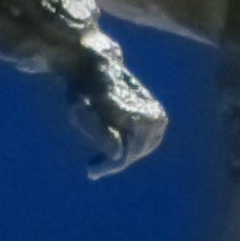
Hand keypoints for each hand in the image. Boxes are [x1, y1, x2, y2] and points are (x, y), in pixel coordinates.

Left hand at [72, 58, 169, 176]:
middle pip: (135, 153)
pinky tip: (115, 148)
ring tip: (101, 159)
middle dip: (115, 162)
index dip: (109, 165)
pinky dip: (131, 148)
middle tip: (94, 169)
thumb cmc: (84, 92)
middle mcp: (152, 115)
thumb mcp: (80, 113)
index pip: (127, 153)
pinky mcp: (159, 119)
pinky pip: (147, 144)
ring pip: (142, 150)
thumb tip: (118, 153)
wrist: (97, 68)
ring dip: (123, 155)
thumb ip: (98, 132)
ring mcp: (159, 117)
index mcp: (134, 113)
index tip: (91, 172)